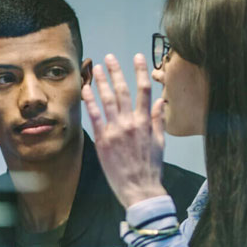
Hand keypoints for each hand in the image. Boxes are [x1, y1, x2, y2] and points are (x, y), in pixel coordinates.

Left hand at [82, 53, 168, 208]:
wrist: (139, 189)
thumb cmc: (150, 168)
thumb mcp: (160, 142)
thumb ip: (158, 120)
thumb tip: (161, 102)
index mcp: (146, 122)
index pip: (145, 90)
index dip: (140, 71)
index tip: (137, 57)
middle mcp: (131, 123)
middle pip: (123, 91)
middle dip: (116, 72)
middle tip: (109, 58)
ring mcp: (116, 131)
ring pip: (107, 100)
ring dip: (101, 82)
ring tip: (96, 68)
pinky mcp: (103, 140)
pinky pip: (94, 116)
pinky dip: (90, 101)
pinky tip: (85, 89)